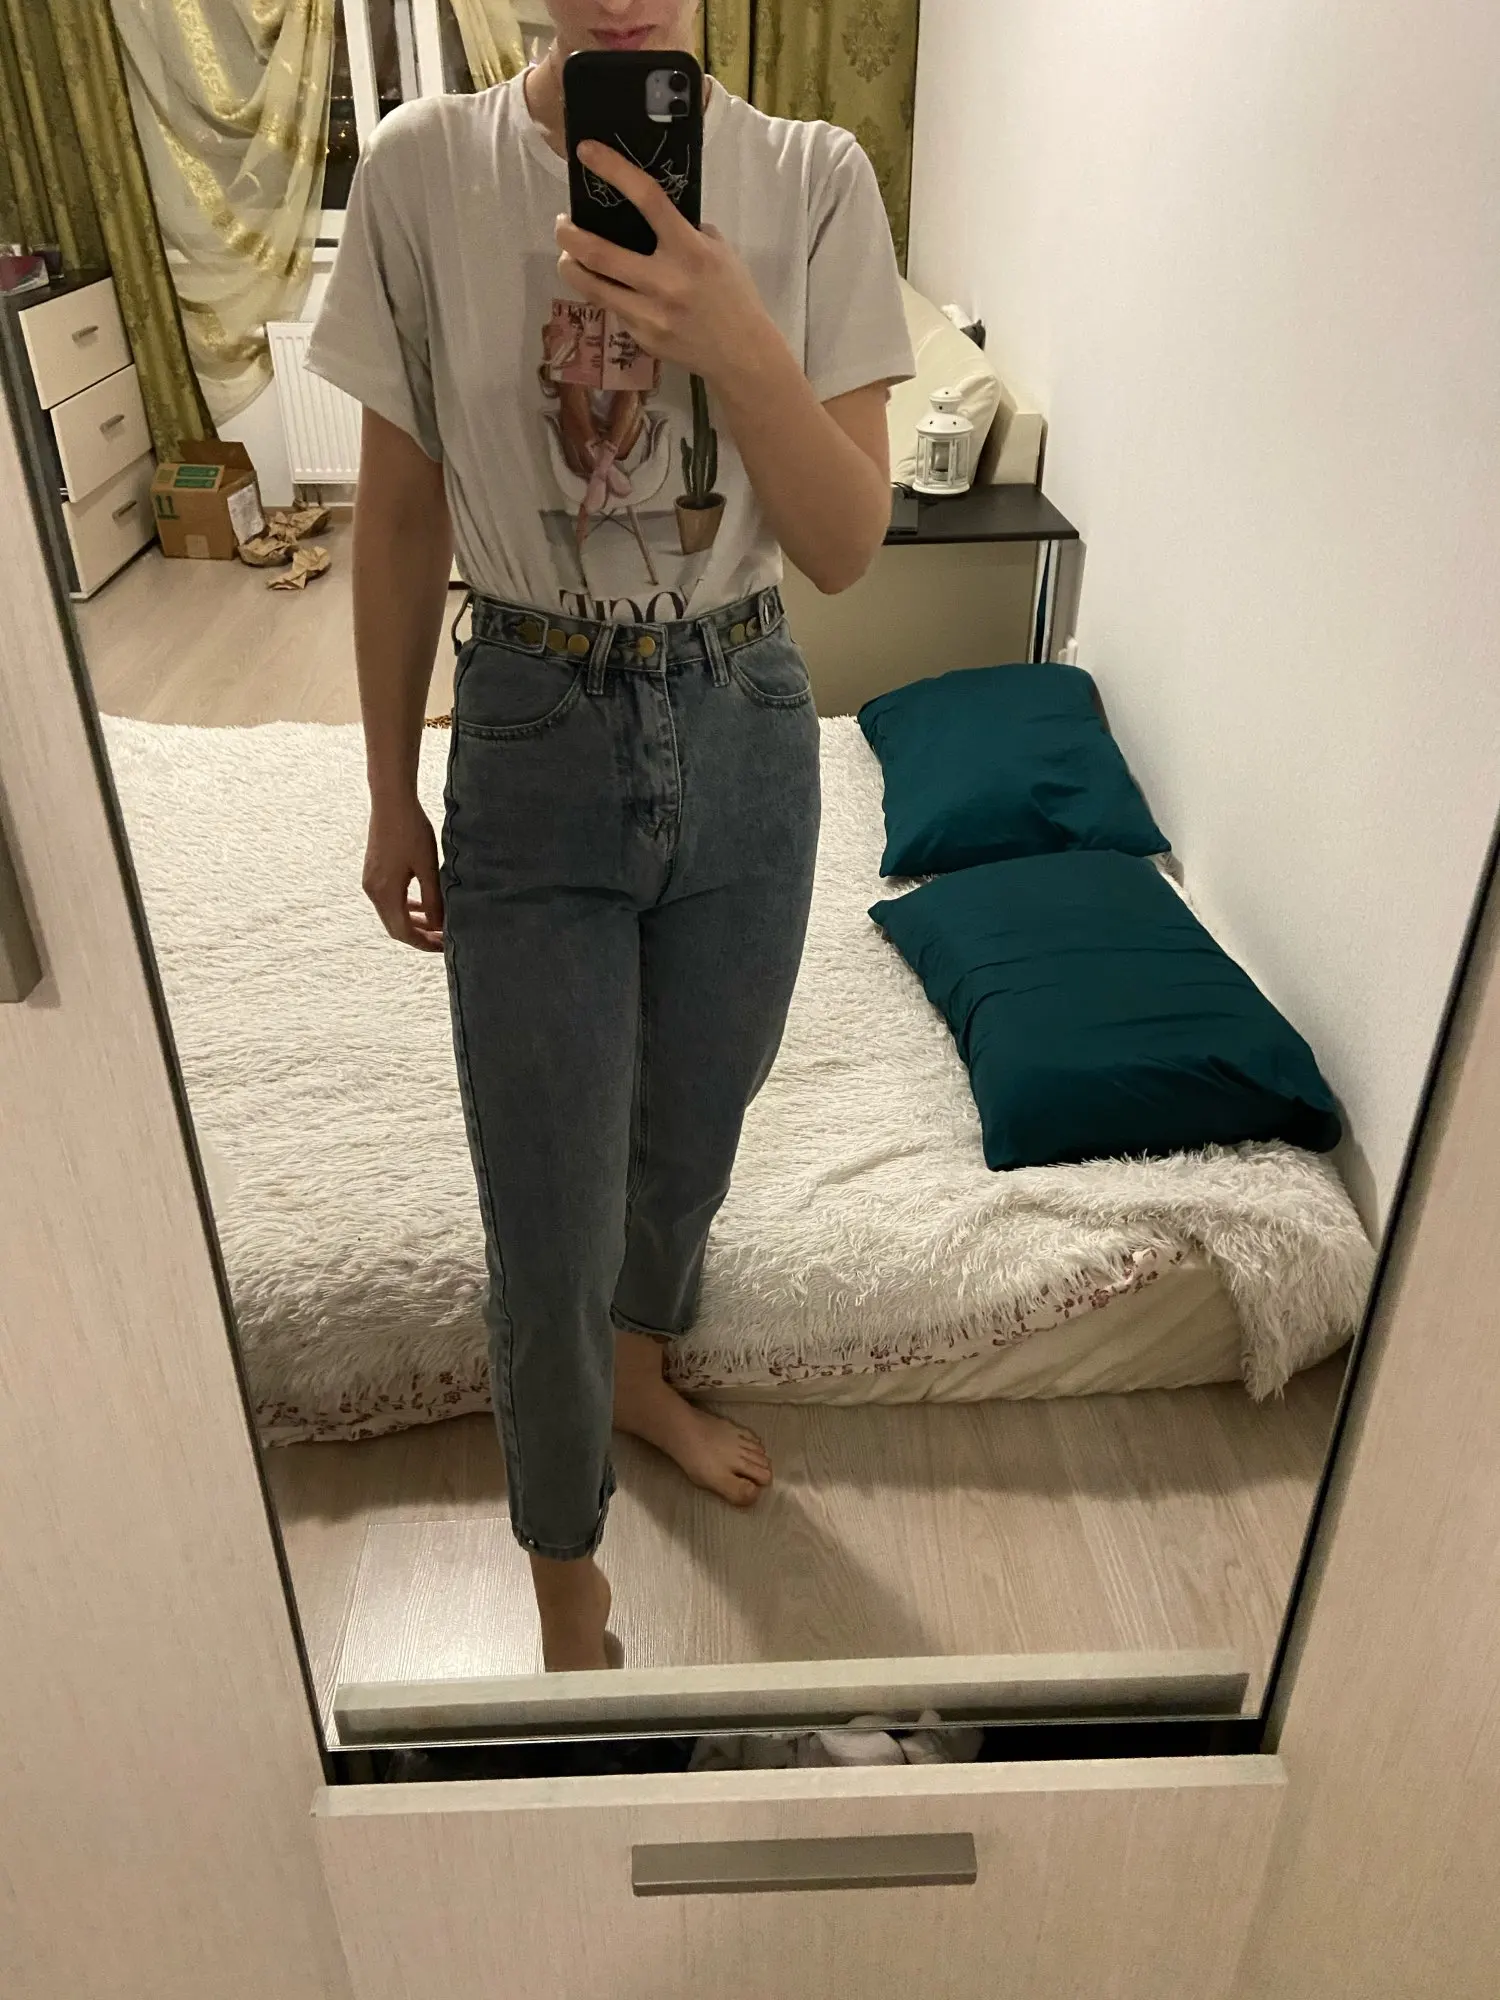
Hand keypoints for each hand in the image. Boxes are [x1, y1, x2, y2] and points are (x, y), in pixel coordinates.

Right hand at [363, 797, 443, 951]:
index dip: (423, 943)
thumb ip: (433, 900)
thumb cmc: (412, 831)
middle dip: (419, 936)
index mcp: (385, 893)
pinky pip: (389, 899)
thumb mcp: (428, 868)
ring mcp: (370, 882)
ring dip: (413, 922)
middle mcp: (373, 891)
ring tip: (436, 927)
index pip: (403, 932)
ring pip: (392, 914)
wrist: (391, 802)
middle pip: (395, 927)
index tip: (444, 947)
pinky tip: (422, 906)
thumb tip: (439, 926)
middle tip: (443, 941)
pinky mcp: (373, 872)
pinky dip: (405, 907)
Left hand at [555, 143, 781, 384]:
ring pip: (592, 287)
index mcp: (690, 250)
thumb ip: (686, 230)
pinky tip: (607, 288)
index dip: (613, 170)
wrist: (742, 354)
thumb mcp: (719, 251)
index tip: (587, 153)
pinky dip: (603, 294)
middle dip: (569, 235)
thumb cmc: (733, 295)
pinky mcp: (642, 338)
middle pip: (599, 253)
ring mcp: (650, 314)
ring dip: (570, 266)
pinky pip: (612, 309)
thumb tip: (650, 215)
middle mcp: (666, 281)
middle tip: (563, 224)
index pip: (648, 199)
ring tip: (568, 256)